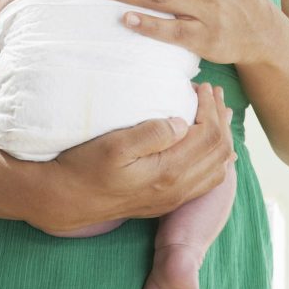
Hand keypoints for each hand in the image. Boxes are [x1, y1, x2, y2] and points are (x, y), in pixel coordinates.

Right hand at [28, 83, 236, 232]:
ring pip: (218, 168)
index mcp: (169, 171)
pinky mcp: (167, 201)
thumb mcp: (114, 145)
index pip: (208, 135)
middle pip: (219, 151)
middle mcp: (178, 188)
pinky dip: (216, 160)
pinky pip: (207, 182)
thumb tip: (182, 123)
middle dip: (221, 118)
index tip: (202, 86)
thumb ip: (151, 133)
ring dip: (222, 138)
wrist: (66, 200)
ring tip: (219, 114)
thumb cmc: (85, 168)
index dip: (210, 108)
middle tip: (213, 93)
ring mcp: (175, 198)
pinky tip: (211, 149)